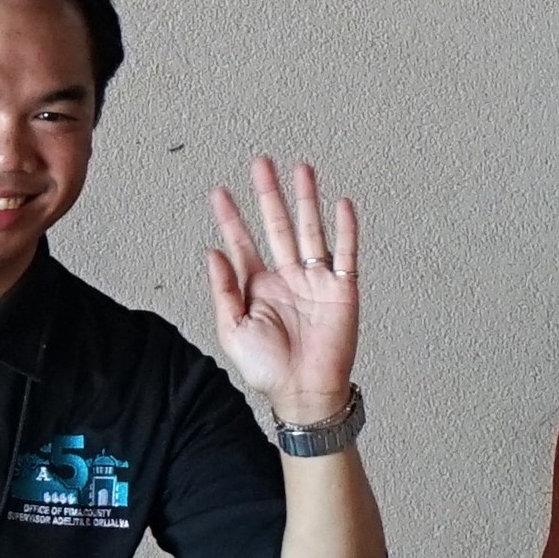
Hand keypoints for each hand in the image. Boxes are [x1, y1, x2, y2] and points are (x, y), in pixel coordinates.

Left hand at [206, 157, 358, 433]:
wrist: (306, 394)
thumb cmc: (269, 370)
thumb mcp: (233, 331)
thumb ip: (223, 291)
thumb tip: (212, 253)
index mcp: (259, 287)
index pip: (243, 243)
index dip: (231, 218)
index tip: (219, 193)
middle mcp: (287, 278)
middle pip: (277, 226)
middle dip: (268, 195)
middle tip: (261, 164)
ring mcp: (316, 281)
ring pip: (311, 230)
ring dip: (306, 200)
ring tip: (301, 170)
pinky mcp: (342, 290)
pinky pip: (345, 253)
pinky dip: (346, 229)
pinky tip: (341, 204)